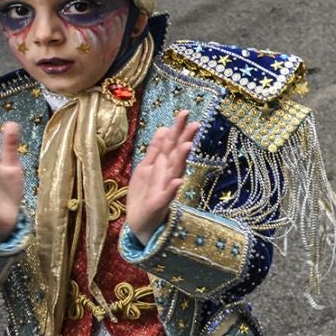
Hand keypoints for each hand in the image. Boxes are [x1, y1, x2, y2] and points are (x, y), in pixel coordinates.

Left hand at [124, 110, 197, 243]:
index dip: (177, 129)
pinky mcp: (159, 204)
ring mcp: (165, 189)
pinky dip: (172, 190)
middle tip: (195, 124)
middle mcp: (167, 174)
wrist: (140, 222)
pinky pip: (167, 196)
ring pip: (174, 171)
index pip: (171, 144)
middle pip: (176, 154)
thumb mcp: (146, 168)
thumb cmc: (145, 195)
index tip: (185, 112)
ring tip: (187, 146)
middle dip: (184, 139)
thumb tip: (164, 128)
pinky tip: (178, 182)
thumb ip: (155, 150)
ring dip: (181, 160)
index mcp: (162, 165)